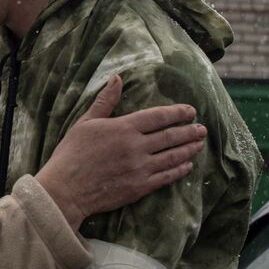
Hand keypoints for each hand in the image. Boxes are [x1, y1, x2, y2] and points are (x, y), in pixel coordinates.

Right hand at [36, 75, 205, 227]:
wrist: (66, 189)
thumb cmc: (71, 154)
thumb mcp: (85, 123)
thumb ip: (105, 101)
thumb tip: (117, 78)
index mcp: (124, 128)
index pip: (158, 117)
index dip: (177, 112)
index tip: (190, 110)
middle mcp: (137, 147)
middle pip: (170, 136)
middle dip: (189, 131)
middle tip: (202, 128)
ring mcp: (141, 168)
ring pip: (173, 157)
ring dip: (189, 149)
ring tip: (199, 144)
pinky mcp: (140, 187)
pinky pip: (166, 177)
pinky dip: (179, 170)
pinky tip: (187, 166)